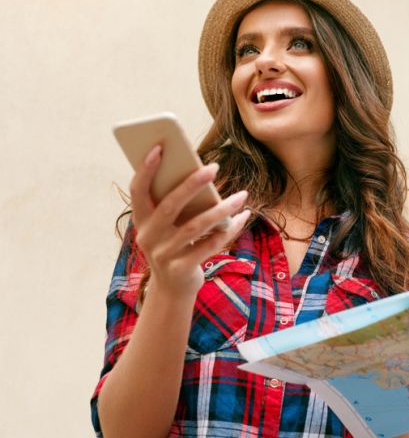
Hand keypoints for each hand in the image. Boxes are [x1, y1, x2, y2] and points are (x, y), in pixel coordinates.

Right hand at [129, 145, 250, 296]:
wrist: (172, 289)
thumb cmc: (174, 246)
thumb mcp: (168, 227)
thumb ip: (176, 205)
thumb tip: (201, 174)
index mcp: (141, 221)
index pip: (137, 191)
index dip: (145, 169)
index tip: (160, 148)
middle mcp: (148, 237)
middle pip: (169, 205)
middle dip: (192, 184)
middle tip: (214, 167)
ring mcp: (163, 255)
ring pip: (195, 226)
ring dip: (221, 209)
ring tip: (242, 196)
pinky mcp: (181, 269)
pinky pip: (209, 246)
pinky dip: (228, 231)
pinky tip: (241, 218)